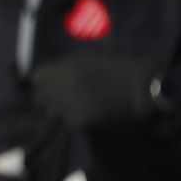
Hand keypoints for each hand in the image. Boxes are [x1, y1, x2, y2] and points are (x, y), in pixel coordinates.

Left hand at [31, 51, 157, 127]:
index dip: (42, 82)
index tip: (51, 86)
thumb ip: (66, 66)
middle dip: (48, 98)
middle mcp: (63, 83)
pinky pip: (67, 121)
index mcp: (66, 66)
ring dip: (60, 110)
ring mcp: (70, 102)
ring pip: (51, 111)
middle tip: (63, 100)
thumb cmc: (121, 69)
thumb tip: (46, 75)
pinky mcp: (79, 119)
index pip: (36, 77)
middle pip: (39, 96)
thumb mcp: (90, 58)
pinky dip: (76, 119)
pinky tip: (90, 114)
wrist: (145, 88)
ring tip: (77, 107)